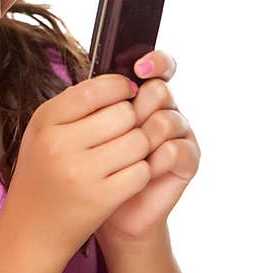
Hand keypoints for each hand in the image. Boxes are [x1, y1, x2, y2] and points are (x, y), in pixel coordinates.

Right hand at [3, 71, 148, 269]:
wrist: (30, 231)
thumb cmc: (42, 175)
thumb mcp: (43, 134)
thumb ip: (75, 106)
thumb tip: (122, 83)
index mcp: (45, 121)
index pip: (96, 89)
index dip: (120, 87)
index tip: (126, 94)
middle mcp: (59, 144)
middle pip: (124, 113)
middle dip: (132, 120)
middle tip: (124, 132)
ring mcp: (81, 172)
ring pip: (138, 141)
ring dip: (140, 147)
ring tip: (125, 155)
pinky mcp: (101, 199)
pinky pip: (142, 171)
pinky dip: (141, 172)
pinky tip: (126, 176)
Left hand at [95, 50, 199, 244]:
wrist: (104, 210)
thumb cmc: (89, 166)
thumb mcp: (84, 129)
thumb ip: (96, 102)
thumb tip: (97, 75)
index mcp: (143, 94)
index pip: (159, 65)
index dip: (155, 62)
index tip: (139, 68)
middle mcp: (165, 109)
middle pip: (159, 90)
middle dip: (135, 110)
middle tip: (117, 131)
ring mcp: (180, 134)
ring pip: (166, 120)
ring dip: (141, 139)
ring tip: (120, 158)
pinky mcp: (188, 160)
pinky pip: (174, 150)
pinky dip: (153, 161)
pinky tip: (140, 171)